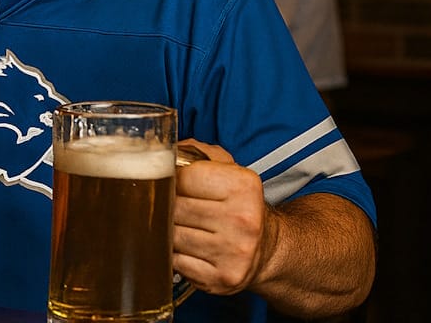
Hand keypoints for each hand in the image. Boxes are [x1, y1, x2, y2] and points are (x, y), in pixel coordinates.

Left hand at [172, 138, 270, 296]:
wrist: (269, 249)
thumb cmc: (239, 206)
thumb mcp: (228, 170)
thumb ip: (196, 153)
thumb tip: (161, 151)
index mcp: (243, 186)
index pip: (183, 177)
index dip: (172, 180)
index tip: (174, 184)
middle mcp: (243, 220)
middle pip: (175, 208)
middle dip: (168, 207)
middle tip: (174, 207)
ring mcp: (232, 252)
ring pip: (172, 236)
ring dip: (169, 232)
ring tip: (182, 227)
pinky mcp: (220, 278)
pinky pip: (176, 262)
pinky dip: (174, 254)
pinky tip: (188, 248)